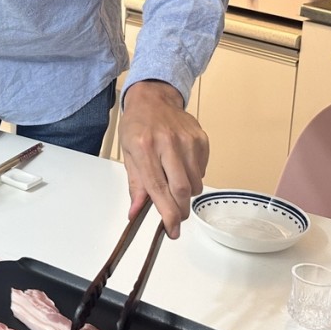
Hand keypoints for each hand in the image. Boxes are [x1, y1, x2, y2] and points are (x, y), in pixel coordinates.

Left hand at [118, 80, 208, 238]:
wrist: (153, 98)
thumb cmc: (137, 126)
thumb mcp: (128, 154)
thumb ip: (136, 185)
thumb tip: (135, 214)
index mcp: (144, 148)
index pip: (158, 188)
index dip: (168, 215)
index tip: (172, 232)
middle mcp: (167, 142)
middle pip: (182, 189)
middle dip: (180, 209)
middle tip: (176, 216)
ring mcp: (187, 139)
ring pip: (195, 183)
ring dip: (186, 193)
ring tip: (174, 181)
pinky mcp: (201, 138)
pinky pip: (202, 170)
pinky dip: (194, 176)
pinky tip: (182, 165)